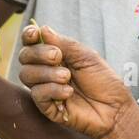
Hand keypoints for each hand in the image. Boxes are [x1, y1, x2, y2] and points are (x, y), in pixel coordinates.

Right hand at [18, 25, 132, 138]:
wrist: (115, 108)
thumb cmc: (103, 80)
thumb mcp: (86, 56)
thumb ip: (64, 43)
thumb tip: (42, 29)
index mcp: (54, 56)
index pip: (31, 43)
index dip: (28, 36)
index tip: (35, 33)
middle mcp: (46, 71)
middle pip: (24, 57)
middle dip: (39, 54)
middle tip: (58, 57)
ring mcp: (45, 88)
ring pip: (26, 75)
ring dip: (47, 73)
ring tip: (67, 77)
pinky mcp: (47, 107)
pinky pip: (37, 94)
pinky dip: (52, 89)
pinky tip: (69, 92)